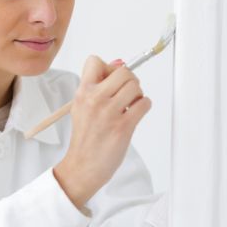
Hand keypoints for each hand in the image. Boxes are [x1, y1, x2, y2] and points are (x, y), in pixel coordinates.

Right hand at [53, 56, 151, 209]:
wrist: (83, 165)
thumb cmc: (85, 137)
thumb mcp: (81, 107)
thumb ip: (97, 86)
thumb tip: (119, 63)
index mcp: (82, 92)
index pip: (95, 61)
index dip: (108, 67)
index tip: (110, 79)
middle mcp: (95, 99)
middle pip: (123, 71)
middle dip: (129, 80)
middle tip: (126, 93)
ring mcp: (109, 112)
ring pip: (135, 86)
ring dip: (138, 94)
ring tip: (130, 105)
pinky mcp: (123, 126)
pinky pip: (144, 103)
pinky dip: (144, 106)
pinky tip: (134, 115)